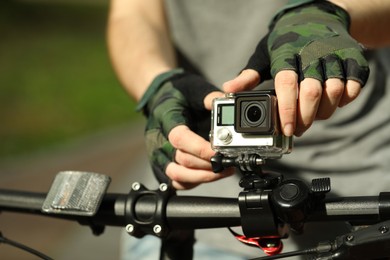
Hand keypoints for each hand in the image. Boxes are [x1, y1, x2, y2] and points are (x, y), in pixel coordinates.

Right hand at [139, 70, 232, 188]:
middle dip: (209, 165)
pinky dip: (193, 182)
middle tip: (229, 162)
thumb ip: (211, 98)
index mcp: (166, 119)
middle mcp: (158, 140)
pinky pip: (176, 182)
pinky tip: (209, 175)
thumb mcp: (195, 89)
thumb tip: (230, 104)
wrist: (160, 97)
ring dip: (203, 177)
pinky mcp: (161, 165)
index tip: (220, 152)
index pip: (180, 138)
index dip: (201, 149)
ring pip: (178, 175)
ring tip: (223, 171)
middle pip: (182, 161)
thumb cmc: (178, 93)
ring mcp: (158, 155)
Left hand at [224, 2, 368, 136]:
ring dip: (324, 112)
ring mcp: (334, 54)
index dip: (286, 110)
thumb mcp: (263, 55)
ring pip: (334, 90)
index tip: (285, 130)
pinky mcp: (353, 57)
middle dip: (305, 118)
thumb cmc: (286, 41)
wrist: (316, 16)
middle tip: (298, 129)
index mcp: (286, 53)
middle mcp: (311, 52)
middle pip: (312, 92)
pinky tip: (334, 102)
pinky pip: (355, 84)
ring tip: (313, 116)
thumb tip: (228, 89)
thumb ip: (248, 75)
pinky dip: (346, 99)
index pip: (286, 84)